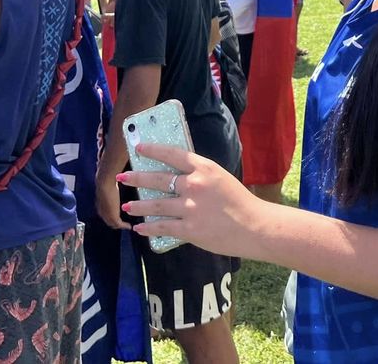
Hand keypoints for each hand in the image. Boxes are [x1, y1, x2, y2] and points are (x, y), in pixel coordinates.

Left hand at [96, 176, 128, 230]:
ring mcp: (107, 215)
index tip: (117, 216)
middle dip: (115, 223)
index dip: (111, 216)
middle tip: (123, 224)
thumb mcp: (108, 185)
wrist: (105, 183)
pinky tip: (129, 226)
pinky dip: (125, 226)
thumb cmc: (106, 180)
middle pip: (108, 221)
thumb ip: (110, 187)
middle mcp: (101, 211)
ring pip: (113, 224)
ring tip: (127, 226)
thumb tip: (114, 181)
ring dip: (120, 225)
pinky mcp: (113, 217)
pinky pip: (119, 225)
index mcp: (99, 204)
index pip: (105, 214)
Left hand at [119, 144, 265, 258]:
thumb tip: (178, 177)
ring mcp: (190, 207)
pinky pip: (163, 227)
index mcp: (204, 168)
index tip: (139, 148)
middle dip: (137, 178)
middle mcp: (194, 184)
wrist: (255, 226)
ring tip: (127, 206)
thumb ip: (200, 175)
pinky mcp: (190, 229)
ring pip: (156, 205)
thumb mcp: (221, 178)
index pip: (173, 154)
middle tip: (122, 177)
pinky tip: (140, 228)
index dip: (154, 150)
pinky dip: (149, 228)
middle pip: (158, 179)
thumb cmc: (240, 202)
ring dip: (139, 206)